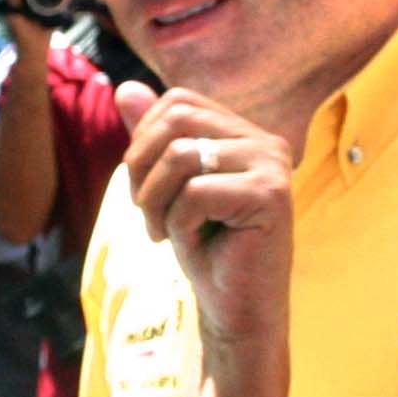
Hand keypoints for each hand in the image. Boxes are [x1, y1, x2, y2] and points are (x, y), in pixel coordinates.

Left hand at [113, 82, 294, 355]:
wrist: (235, 309)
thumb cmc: (206, 250)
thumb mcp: (167, 188)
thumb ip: (152, 139)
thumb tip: (125, 87)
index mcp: (244, 133)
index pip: (178, 102)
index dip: (144, 141)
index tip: (147, 190)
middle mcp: (265, 141)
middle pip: (176, 119)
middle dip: (143, 168)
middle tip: (147, 214)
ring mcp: (272, 166)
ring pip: (181, 155)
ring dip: (156, 202)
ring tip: (166, 233)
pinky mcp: (271, 195)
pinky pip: (195, 192)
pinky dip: (178, 224)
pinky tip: (194, 245)